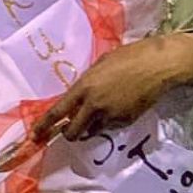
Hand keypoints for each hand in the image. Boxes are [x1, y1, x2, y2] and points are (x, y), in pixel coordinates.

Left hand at [32, 33, 192, 143]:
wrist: (157, 66)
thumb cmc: (128, 58)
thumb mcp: (100, 66)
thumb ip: (86, 84)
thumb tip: (78, 96)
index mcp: (84, 88)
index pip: (58, 112)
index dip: (44, 125)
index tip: (35, 134)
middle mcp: (94, 105)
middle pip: (72, 131)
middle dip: (68, 133)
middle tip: (69, 129)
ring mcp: (111, 116)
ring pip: (92, 131)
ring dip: (90, 127)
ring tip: (99, 112)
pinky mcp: (125, 122)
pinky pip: (110, 127)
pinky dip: (108, 123)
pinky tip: (118, 106)